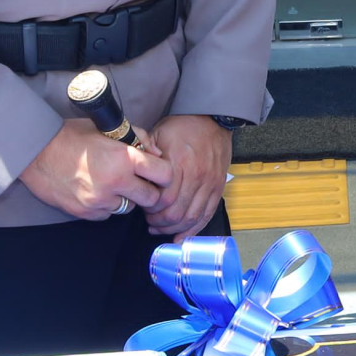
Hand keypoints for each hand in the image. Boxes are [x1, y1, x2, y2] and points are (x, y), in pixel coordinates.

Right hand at [18, 118, 171, 220]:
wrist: (35, 152)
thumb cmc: (72, 136)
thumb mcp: (109, 129)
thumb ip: (139, 138)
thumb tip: (158, 153)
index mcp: (124, 158)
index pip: (164, 174)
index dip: (164, 174)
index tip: (158, 173)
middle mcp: (115, 182)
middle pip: (152, 198)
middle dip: (148, 190)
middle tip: (139, 181)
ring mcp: (100, 200)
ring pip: (129, 207)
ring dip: (127, 198)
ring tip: (113, 184)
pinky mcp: (86, 212)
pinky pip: (108, 214)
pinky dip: (107, 206)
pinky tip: (96, 190)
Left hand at [145, 113, 231, 237]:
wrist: (211, 119)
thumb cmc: (182, 127)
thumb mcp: (158, 135)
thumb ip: (147, 156)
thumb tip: (137, 177)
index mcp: (180, 163)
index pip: (164, 199)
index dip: (151, 209)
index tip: (143, 207)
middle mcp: (197, 176)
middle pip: (177, 213)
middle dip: (160, 222)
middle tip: (150, 222)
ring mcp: (210, 183)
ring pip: (192, 217)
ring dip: (175, 228)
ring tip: (163, 229)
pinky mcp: (218, 187)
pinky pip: (207, 214)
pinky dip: (195, 228)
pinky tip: (182, 236)